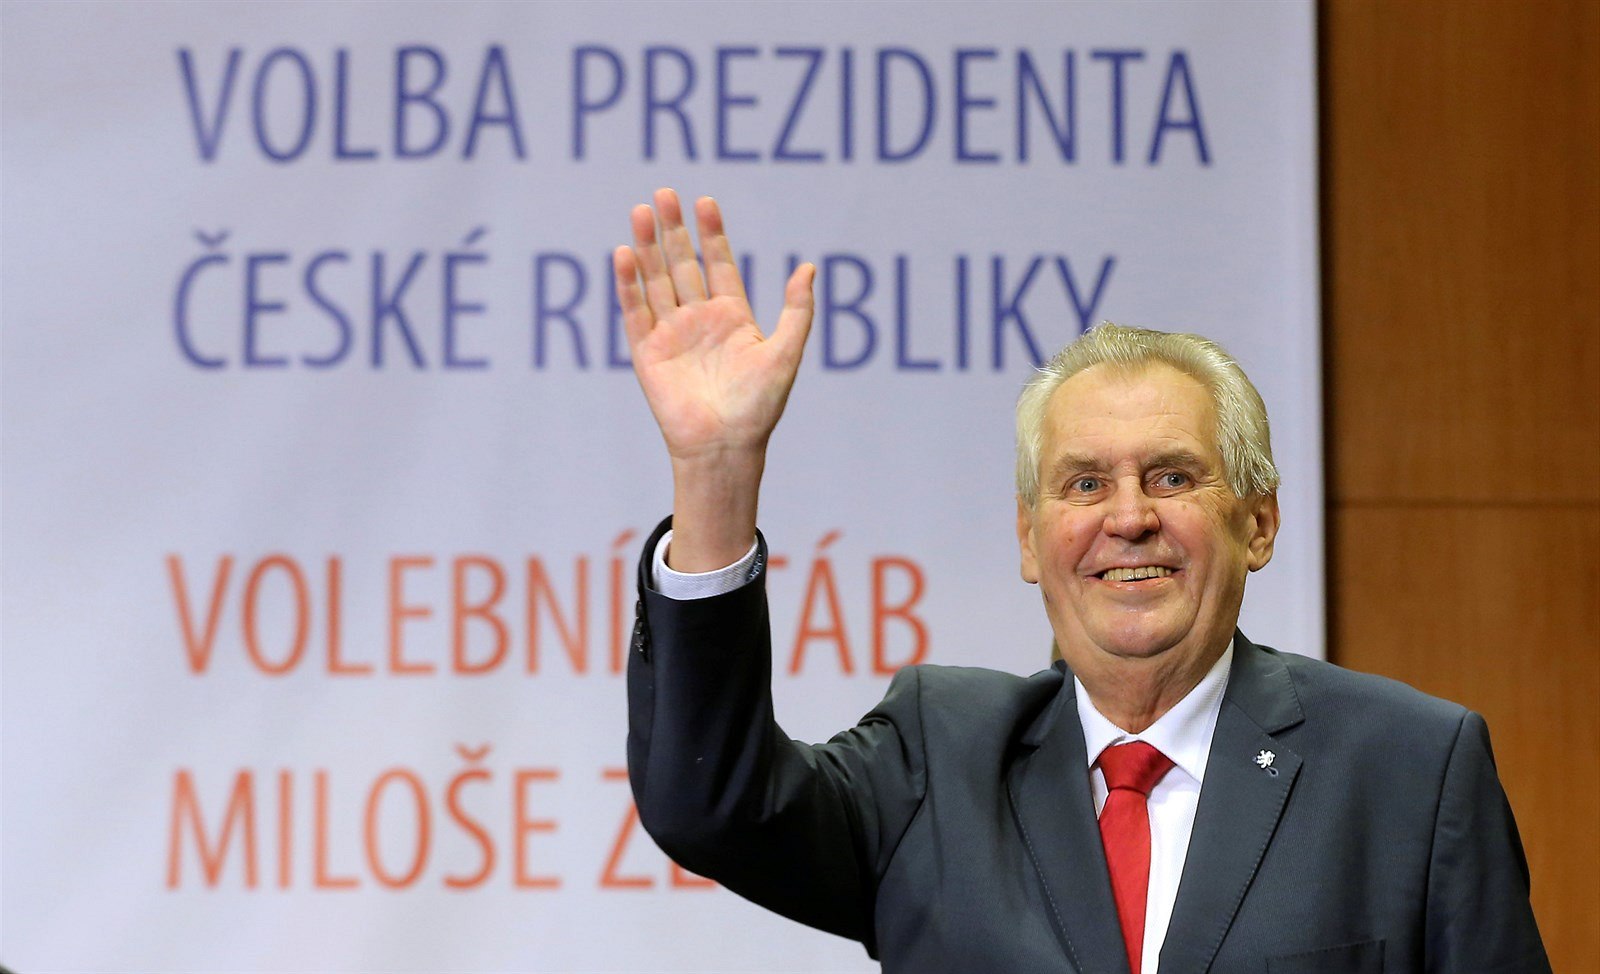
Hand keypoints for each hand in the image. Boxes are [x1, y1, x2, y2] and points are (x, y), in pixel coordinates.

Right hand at [614, 189, 814, 465]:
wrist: (725, 446)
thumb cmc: (759, 406)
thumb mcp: (786, 353)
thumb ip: (797, 311)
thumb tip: (810, 267)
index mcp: (732, 317)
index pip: (720, 264)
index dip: (713, 233)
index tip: (706, 201)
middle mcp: (699, 320)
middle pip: (683, 264)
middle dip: (674, 229)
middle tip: (665, 193)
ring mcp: (671, 334)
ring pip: (656, 280)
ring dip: (648, 246)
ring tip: (641, 211)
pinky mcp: (647, 353)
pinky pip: (635, 312)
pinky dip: (629, 284)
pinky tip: (625, 254)